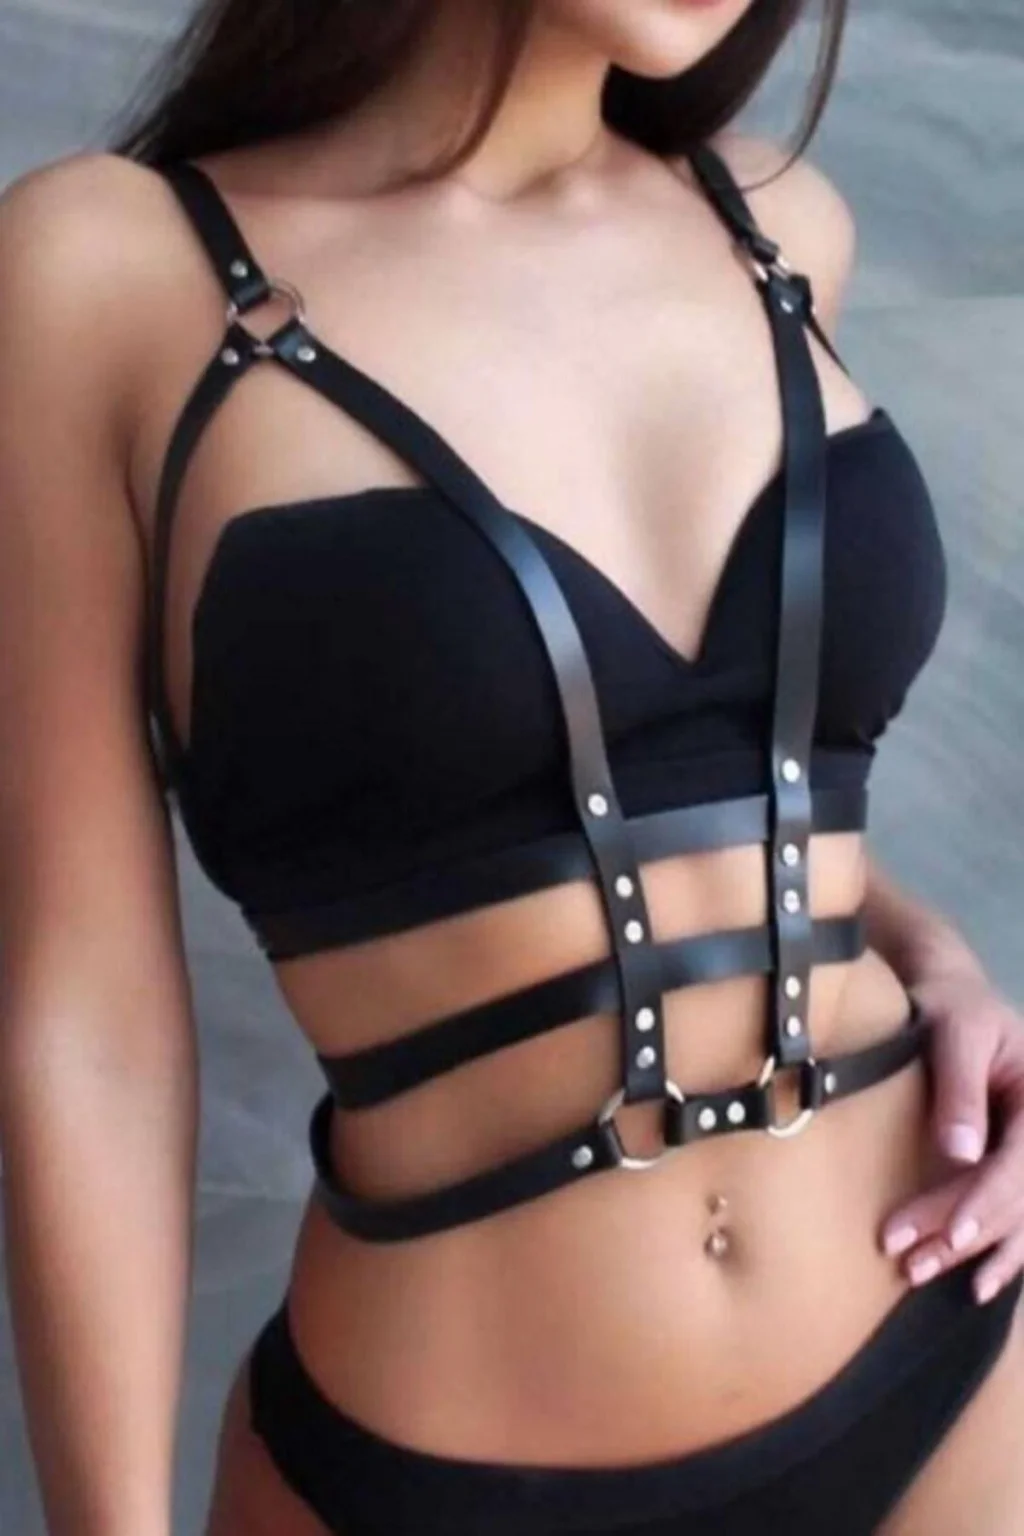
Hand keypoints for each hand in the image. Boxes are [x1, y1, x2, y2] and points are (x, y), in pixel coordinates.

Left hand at [880, 963, 1023, 1304]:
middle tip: (907, 1259)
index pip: (1018, 1166)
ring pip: (1015, 1219)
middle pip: (1013, 1200)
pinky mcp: (1014, 1165)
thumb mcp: (957, 1032)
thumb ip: (960, 1087)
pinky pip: (1016, 1218)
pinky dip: (998, 1253)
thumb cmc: (954, 1007)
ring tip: (921, 1274)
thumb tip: (959, 1152)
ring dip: (972, 1253)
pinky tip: (976, 1285)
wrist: (954, 997)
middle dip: (961, 1234)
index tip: (950, 1235)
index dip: (985, 1203)